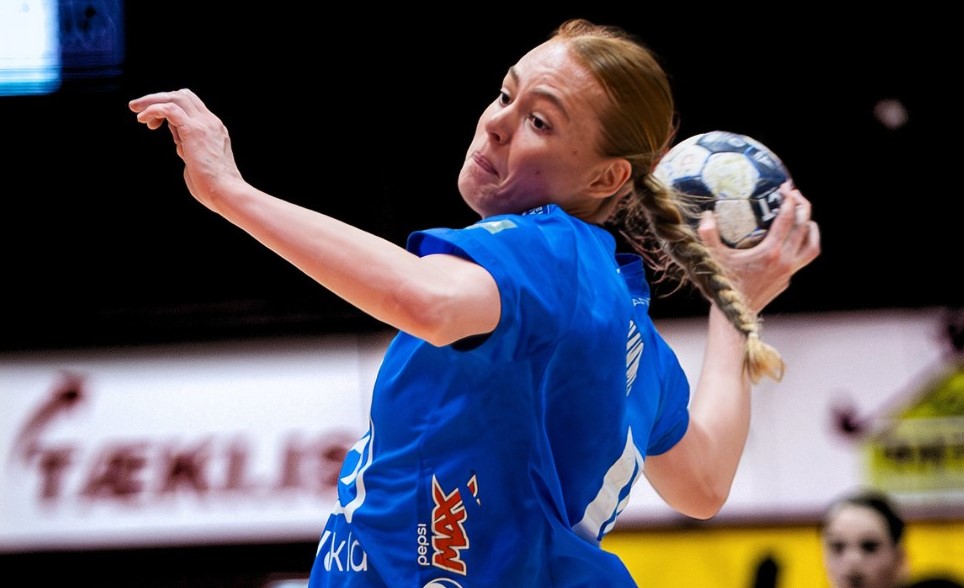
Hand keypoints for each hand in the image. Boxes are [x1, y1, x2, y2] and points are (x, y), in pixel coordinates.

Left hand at [128, 89, 243, 209]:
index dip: (170, 106)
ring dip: (152, 100)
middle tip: (137, 108)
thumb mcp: (198, 160)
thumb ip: (190, 147)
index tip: (155, 124)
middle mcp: (210, 122)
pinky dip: (153, 110)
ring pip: (175, 97)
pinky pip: (170, 109)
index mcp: (214, 128)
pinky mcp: (193, 131)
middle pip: (182, 95)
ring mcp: (204, 125)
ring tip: (135, 110)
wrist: (226, 192)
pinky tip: (143, 119)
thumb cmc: (212, 186)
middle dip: (157, 98)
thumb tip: (179, 142)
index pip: (191, 104)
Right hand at [697, 182, 820, 312]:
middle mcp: (785, 261)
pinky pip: (803, 258)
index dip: (788, 200)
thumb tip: (707, 215)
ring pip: (811, 244)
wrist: (735, 314)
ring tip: (803, 216)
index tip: (786, 187)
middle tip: (795, 194)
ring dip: (810, 227)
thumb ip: (708, 235)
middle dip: (802, 207)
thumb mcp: (714, 258)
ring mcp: (789, 271)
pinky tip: (794, 240)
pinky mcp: (788, 279)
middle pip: (803, 227)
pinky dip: (803, 244)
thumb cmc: (724, 284)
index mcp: (771, 252)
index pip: (786, 219)